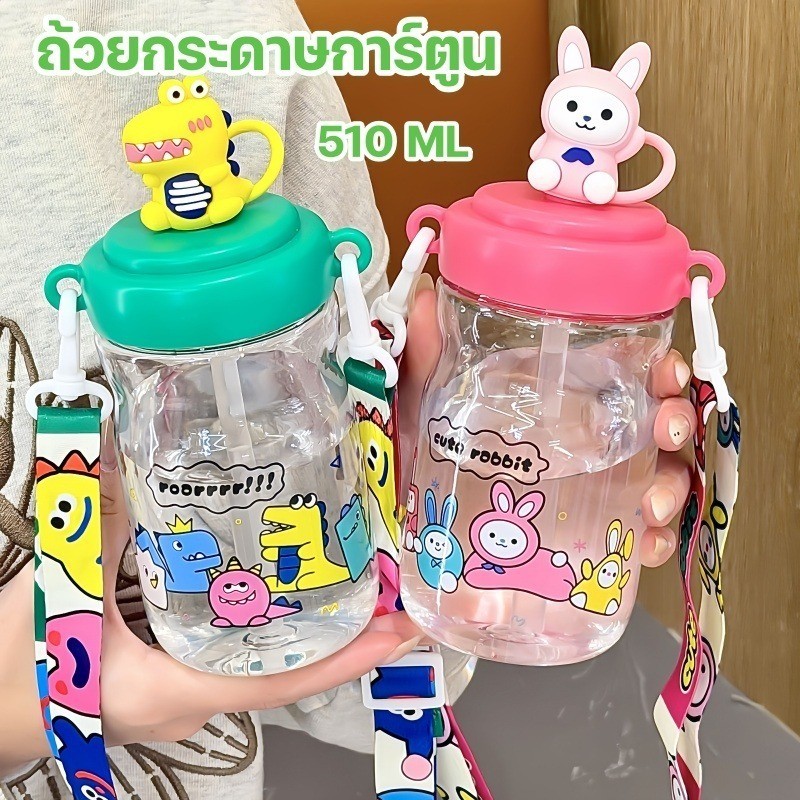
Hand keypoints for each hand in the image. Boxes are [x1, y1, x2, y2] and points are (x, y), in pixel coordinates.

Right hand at [0, 427, 420, 774]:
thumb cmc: (16, 669)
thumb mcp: (61, 586)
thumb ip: (98, 518)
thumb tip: (132, 447)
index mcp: (175, 688)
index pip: (280, 682)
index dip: (346, 657)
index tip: (399, 630)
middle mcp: (195, 695)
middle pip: (289, 668)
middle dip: (344, 632)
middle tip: (390, 584)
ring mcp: (188, 688)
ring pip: (267, 659)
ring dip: (313, 624)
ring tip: (357, 576)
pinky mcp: (175, 673)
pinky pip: (237, 648)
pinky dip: (269, 619)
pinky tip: (281, 582)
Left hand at [400, 275, 693, 569]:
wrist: (424, 552)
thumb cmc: (425, 472)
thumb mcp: (423, 413)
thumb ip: (425, 361)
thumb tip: (420, 296)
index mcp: (556, 404)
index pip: (624, 374)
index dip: (657, 369)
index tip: (665, 371)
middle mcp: (586, 442)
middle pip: (655, 421)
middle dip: (676, 418)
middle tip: (665, 429)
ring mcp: (596, 493)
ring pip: (663, 476)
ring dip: (675, 483)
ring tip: (652, 504)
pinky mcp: (595, 542)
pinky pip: (644, 537)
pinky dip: (659, 540)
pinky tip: (649, 543)